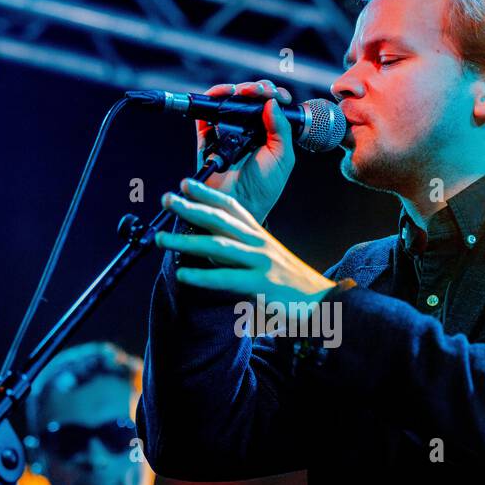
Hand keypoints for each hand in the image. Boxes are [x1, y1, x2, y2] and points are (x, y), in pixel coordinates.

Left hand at [155, 178, 335, 307]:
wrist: (322, 300)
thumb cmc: (291, 283)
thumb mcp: (267, 260)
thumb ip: (241, 253)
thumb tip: (212, 252)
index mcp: (259, 235)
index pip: (232, 207)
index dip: (208, 194)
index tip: (185, 183)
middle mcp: (259, 243)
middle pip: (220, 220)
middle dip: (191, 208)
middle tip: (166, 200)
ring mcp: (261, 262)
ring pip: (218, 247)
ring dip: (187, 242)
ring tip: (162, 239)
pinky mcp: (262, 284)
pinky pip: (227, 279)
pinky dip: (203, 277)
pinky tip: (183, 275)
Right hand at [195, 79, 295, 222]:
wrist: (239, 204)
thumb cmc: (263, 188)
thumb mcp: (283, 157)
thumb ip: (281, 128)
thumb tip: (272, 102)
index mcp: (269, 134)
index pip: (272, 106)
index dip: (275, 95)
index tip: (279, 96)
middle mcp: (249, 130)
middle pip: (251, 98)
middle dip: (257, 89)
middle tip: (260, 92)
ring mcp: (228, 132)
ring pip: (231, 100)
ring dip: (238, 89)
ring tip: (245, 91)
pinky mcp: (208, 135)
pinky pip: (208, 111)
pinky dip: (214, 96)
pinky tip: (224, 93)